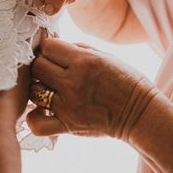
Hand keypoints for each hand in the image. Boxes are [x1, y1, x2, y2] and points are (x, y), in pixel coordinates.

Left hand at [27, 38, 157, 140]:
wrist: (140, 113)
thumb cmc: (125, 81)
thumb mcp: (105, 55)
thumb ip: (77, 49)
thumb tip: (54, 46)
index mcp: (84, 61)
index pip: (47, 47)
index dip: (48, 48)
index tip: (54, 54)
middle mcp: (73, 82)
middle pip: (37, 66)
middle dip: (42, 65)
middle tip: (51, 71)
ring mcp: (68, 105)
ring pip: (33, 90)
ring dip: (38, 88)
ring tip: (50, 89)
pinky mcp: (67, 126)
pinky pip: (36, 123)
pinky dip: (34, 116)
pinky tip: (42, 110)